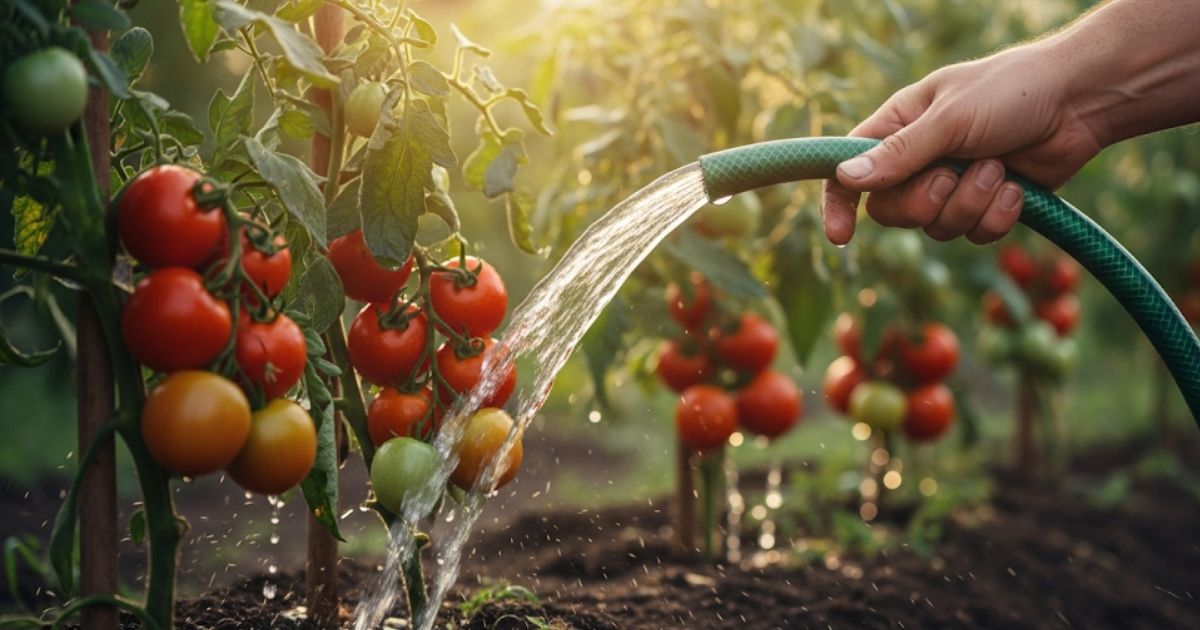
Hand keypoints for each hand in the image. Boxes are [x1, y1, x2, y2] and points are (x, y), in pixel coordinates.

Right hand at [820, 43, 1104, 244]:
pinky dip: (996, 216)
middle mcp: (919, 160)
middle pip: (893, 212)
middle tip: (953, 175)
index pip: (848, 172)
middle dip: (927, 202)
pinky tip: (1017, 188)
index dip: (839, 203)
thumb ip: (900, 153)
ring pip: (936, 228)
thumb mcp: (950, 119)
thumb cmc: (1011, 91)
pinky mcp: (985, 205)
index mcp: (898, 128)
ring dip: (971, 204)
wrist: (1080, 102)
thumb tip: (846, 179)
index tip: (842, 235)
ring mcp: (953, 185)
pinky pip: (973, 235)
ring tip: (998, 168)